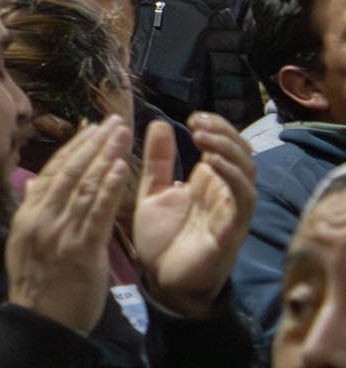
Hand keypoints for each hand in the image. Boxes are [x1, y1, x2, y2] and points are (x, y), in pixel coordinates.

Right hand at [5, 115, 131, 333]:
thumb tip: (35, 182)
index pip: (52, 171)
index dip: (74, 147)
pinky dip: (109, 187)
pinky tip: (121, 168)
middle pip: (70, 171)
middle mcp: (42, 218)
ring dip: (106, 156)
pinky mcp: (82, 249)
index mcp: (28, 214)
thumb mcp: (24, 242)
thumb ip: (33, 210)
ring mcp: (60, 232)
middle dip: (93, 143)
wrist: (42, 322)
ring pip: (85, 186)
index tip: (92, 127)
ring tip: (122, 135)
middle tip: (114, 121)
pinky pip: (97, 212)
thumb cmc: (37, 283)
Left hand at [135, 113, 255, 317]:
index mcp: (207, 182)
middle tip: (197, 123)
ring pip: (247, 172)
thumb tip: (159, 122)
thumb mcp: (152, 191)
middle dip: (223, 133)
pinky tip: (212, 163)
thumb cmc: (161, 239)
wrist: (160, 282)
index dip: (216, 126)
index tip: (193, 116)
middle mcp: (224, 193)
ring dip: (228, 150)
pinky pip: (243, 199)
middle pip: (242, 153)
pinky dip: (232, 176)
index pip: (226, 145)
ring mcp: (231, 211)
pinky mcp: (232, 229)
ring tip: (203, 137)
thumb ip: (158, 160)